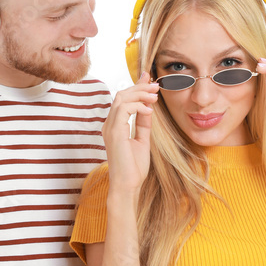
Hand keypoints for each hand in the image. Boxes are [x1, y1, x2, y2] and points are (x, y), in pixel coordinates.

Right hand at [102, 72, 158, 190]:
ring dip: (140, 94)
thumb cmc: (134, 168)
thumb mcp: (143, 140)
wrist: (128, 186)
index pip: (123, 100)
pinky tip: (149, 111)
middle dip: (139, 87)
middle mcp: (109, 124)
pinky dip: (138, 106)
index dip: (136, 87)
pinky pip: (123, 109)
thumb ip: (144, 123)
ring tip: (155, 96)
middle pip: (121, 95)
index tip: (150, 80)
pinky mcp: (114, 133)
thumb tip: (148, 108)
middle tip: (156, 85)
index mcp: (115, 126)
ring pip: (121, 98)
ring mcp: (110, 128)